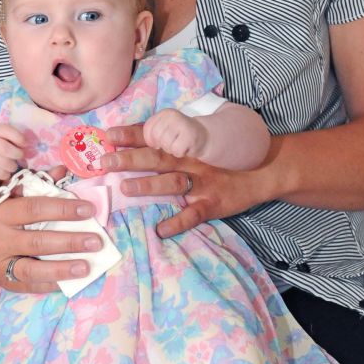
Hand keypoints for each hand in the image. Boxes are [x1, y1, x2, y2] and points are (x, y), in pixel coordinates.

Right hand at [0, 124, 25, 180]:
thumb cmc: (1, 145)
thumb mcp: (7, 138)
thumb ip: (17, 140)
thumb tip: (29, 149)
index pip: (8, 131)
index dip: (20, 138)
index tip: (25, 144)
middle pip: (5, 149)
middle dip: (17, 154)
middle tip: (20, 156)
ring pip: (3, 163)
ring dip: (13, 166)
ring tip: (13, 165)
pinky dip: (6, 174)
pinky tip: (6, 171)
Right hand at [0, 190, 103, 293]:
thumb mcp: (11, 195)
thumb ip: (37, 183)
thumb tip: (62, 171)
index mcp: (1, 212)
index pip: (35, 209)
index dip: (63, 209)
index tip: (88, 209)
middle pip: (38, 241)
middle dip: (70, 241)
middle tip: (96, 240)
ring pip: (33, 268)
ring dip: (63, 268)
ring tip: (87, 266)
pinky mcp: (3, 281)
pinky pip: (29, 284)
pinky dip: (51, 283)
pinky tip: (70, 281)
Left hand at [103, 123, 263, 238]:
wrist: (258, 174)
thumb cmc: (219, 162)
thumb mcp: (196, 150)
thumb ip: (169, 148)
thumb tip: (133, 146)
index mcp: (185, 147)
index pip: (154, 138)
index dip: (132, 135)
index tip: (109, 135)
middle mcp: (191, 162)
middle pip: (158, 158)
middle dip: (130, 159)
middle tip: (105, 162)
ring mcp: (202, 183)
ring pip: (173, 182)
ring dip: (149, 185)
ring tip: (126, 188)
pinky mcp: (212, 204)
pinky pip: (193, 214)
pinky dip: (177, 222)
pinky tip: (161, 229)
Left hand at [143, 108, 207, 158]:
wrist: (204, 136)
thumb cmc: (179, 135)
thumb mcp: (165, 129)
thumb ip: (152, 132)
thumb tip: (147, 142)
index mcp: (165, 113)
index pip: (148, 128)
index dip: (151, 140)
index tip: (159, 142)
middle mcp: (173, 115)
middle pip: (156, 136)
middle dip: (162, 144)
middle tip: (172, 143)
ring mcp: (182, 124)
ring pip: (165, 144)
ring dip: (171, 149)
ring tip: (179, 144)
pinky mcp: (190, 136)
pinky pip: (176, 150)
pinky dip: (180, 153)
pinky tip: (186, 147)